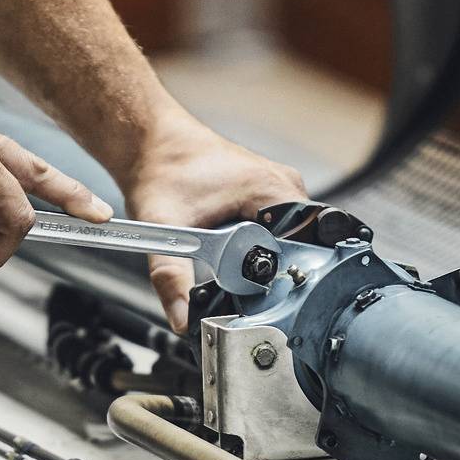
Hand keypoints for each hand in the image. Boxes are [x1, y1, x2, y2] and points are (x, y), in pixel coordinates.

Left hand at [122, 122, 305, 331]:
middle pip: (300, 247)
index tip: (264, 294)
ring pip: (288, 242)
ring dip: (264, 260)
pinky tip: (234, 251)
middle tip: (240, 283)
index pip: (308, 244)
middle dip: (273, 273)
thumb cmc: (162, 169)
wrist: (152, 143)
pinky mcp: (266, 195)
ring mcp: (277, 189)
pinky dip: (257, 246)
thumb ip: (173, 277)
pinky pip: (275, 231)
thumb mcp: (166, 228)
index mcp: (272, 189)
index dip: (288, 276)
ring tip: (234, 265)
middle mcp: (283, 186)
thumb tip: (183, 316)